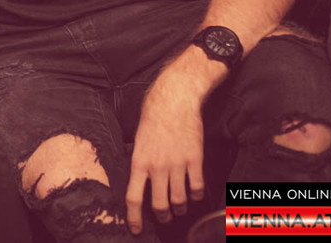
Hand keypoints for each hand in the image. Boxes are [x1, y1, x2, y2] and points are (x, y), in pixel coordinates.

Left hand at [125, 72, 204, 235]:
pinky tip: (193, 194)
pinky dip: (195, 195)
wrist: (173, 101)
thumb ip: (139, 162)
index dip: (135, 218)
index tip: (135, 230)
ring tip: (179, 208)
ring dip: (179, 208)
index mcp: (138, 162)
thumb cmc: (153, 118)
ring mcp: (177, 164)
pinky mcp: (194, 159)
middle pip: (159, 204)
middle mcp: (157, 166)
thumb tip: (139, 181)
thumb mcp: (137, 141)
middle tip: (164, 218)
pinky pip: (196, 187)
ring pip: (179, 200)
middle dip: (162, 217)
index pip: (133, 197)